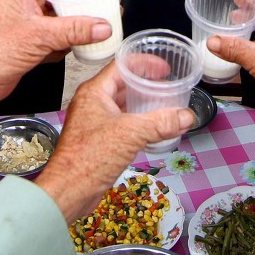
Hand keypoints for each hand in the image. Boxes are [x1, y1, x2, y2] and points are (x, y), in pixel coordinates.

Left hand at [0, 0, 114, 104]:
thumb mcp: (40, 36)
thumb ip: (74, 30)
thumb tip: (102, 26)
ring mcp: (27, 18)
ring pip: (59, 12)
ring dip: (77, 17)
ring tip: (101, 17)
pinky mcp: (30, 37)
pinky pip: (56, 30)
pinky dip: (69, 35)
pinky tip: (84, 39)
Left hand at [36, 63, 192, 219]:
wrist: (69, 191)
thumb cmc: (87, 159)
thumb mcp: (130, 134)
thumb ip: (160, 123)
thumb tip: (185, 116)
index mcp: (94, 92)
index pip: (122, 66)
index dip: (145, 63)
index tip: (165, 68)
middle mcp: (93, 103)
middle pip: (124, 85)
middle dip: (148, 84)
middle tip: (169, 86)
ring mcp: (96, 122)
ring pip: (124, 105)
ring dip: (144, 104)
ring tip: (166, 105)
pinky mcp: (100, 139)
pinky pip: (124, 123)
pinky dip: (140, 122)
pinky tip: (155, 129)